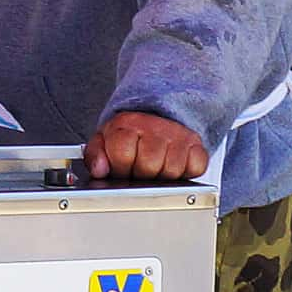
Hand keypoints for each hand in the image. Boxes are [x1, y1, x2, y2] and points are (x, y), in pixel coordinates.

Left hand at [87, 111, 208, 182]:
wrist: (156, 116)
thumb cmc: (129, 135)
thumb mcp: (104, 141)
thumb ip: (95, 156)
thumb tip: (99, 169)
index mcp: (127, 125)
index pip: (123, 154)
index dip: (120, 167)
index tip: (121, 167)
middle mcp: (154, 127)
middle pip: (149, 166)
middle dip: (141, 174)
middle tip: (139, 168)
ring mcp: (177, 135)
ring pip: (171, 171)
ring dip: (162, 176)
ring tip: (155, 167)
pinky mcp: (196, 145)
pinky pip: (195, 168)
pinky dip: (186, 172)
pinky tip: (174, 165)